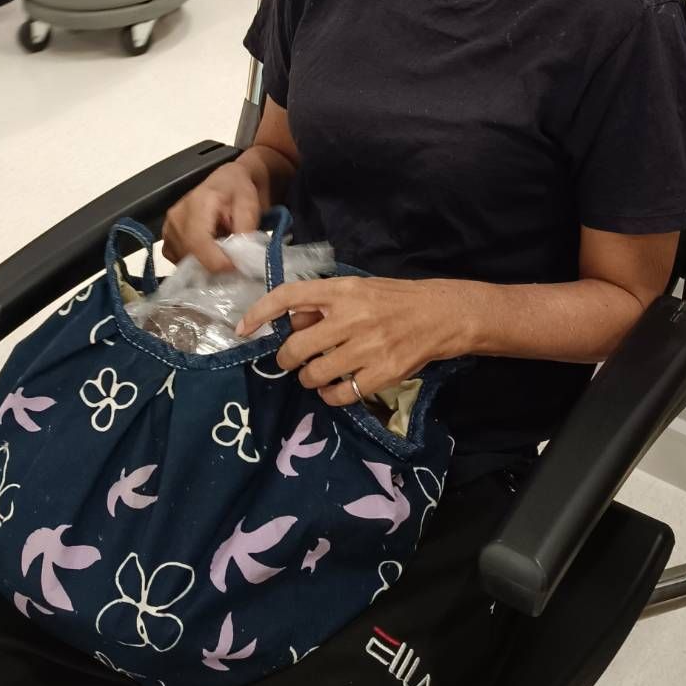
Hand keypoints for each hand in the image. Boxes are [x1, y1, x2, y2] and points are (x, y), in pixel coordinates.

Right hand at [162, 160, 263, 274]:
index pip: (198, 242)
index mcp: (197, 203)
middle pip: (190, 255)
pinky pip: (178, 260)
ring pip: (184, 262)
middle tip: (233, 262)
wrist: (227, 181)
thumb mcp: (249, 206)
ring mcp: (168, 228)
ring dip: (205, 264)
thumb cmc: (239, 190)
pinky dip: (194, 263)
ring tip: (221, 252)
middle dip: (214, 264)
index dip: (217, 261)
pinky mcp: (167, 239)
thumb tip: (239, 258)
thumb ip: (245, 231)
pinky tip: (208, 252)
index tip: (236, 267)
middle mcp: (176, 216)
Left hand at [237, 274, 478, 406]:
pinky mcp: (382, 373)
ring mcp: (367, 347)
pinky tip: (336, 389)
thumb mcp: (359, 289)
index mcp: (343, 290)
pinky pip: (340, 395)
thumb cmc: (395, 299)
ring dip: (308, 379)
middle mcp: (352, 317)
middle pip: (296, 347)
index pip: (289, 296)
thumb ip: (324, 304)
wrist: (442, 314)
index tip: (243, 328)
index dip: (260, 313)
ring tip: (317, 374)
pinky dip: (331, 396)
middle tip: (293, 361)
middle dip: (286, 359)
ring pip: (314, 375)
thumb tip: (290, 321)